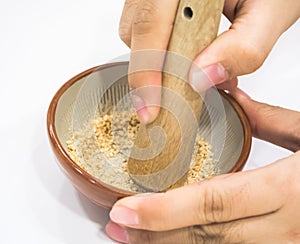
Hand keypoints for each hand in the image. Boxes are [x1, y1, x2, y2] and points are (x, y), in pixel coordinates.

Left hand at [105, 89, 299, 242]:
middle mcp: (290, 230)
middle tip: (118, 227)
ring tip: (135, 236)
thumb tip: (230, 98)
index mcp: (294, 191)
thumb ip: (270, 120)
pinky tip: (176, 239)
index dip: (164, 213)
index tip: (124, 210)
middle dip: (156, 236)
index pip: (213, 205)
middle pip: (207, 238)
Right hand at [119, 0, 299, 122]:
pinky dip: (163, 52)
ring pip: (137, 33)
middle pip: (136, 32)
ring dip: (160, 61)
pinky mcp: (159, 2)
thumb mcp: (269, 13)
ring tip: (194, 68)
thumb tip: (201, 79)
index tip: (150, 109)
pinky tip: (188, 55)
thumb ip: (242, 48)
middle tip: (180, 93)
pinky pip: (146, 30)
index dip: (145, 71)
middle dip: (153, 71)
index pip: (150, 24)